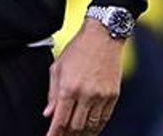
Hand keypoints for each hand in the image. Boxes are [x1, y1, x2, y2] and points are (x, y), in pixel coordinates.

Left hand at [44, 18, 122, 134]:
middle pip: (76, 126)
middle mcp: (86, 94)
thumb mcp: (58, 67)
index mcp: (69, 87)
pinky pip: (104, 118)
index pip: (60, 120)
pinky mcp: (113, 95)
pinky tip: (90, 130)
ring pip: (91, 126)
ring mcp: (101, 96)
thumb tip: (48, 114)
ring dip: (82, 135)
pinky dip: (96, 128)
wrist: (103, 36)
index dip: (54, 134)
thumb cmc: (78, 49)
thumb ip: (52, 93)